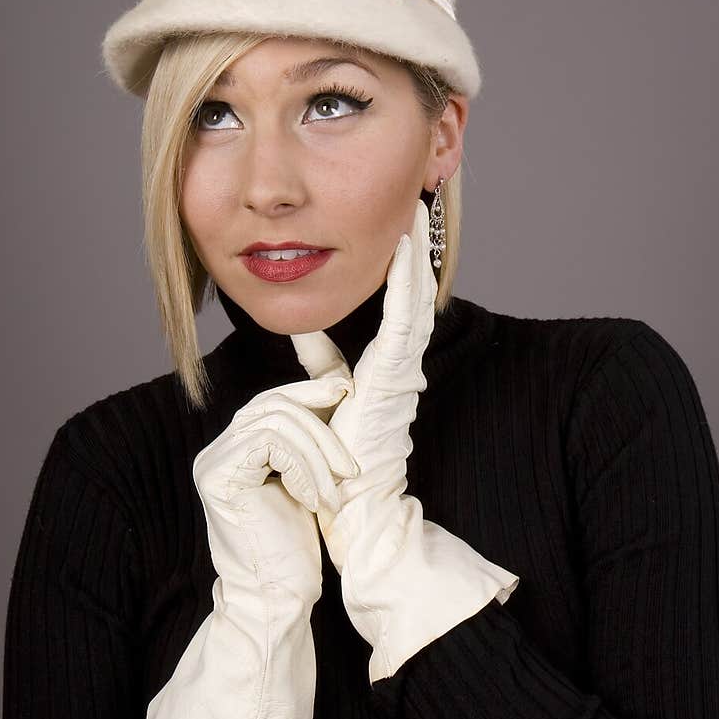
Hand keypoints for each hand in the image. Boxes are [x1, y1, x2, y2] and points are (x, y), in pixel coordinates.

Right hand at [144, 374, 358, 718]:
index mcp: (234, 450)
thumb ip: (305, 441)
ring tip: (335, 490)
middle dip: (322, 424)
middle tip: (351, 465)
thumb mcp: (305, 479)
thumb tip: (337, 385)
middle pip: (275, 403)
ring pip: (276, 420)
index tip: (348, 391)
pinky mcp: (218, 477)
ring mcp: (213, 462)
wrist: (278, 600)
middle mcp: (216, 451)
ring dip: (318, 453)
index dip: (311, 391)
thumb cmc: (294, 548)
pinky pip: (270, 443)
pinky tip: (313, 499)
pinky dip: (302, 467)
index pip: (272, 400)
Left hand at [291, 197, 518, 682]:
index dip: (395, 269)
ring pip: (414, 299)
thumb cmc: (337, 468)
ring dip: (413, 254)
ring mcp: (405, 369)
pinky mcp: (400, 374)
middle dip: (411, 248)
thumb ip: (321, 363)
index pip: (392, 307)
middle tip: (412, 203)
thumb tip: (304, 328)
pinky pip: (407, 318)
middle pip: (411, 293)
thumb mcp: (323, 397)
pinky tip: (407, 248)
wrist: (358, 515)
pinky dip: (409, 282)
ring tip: (413, 210)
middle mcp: (401, 365)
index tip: (392, 231)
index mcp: (385, 371)